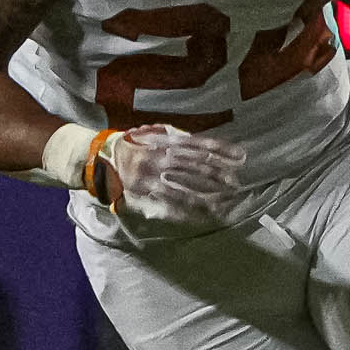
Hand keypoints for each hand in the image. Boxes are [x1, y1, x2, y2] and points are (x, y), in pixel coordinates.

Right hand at [98, 124, 246, 222]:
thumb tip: (210, 149)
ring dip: (208, 197)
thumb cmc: (139, 144)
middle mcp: (163, 156)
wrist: (107, 155)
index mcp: (168, 141)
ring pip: (186, 188)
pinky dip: (188, 210)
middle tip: (236, 185)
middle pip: (198, 167)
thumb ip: (182, 139)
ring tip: (225, 203)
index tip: (241, 157)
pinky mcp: (147, 191)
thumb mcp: (159, 134)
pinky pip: (170, 203)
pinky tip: (203, 216)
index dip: (223, 150)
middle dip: (220, 176)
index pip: (201, 145)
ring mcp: (155, 175)